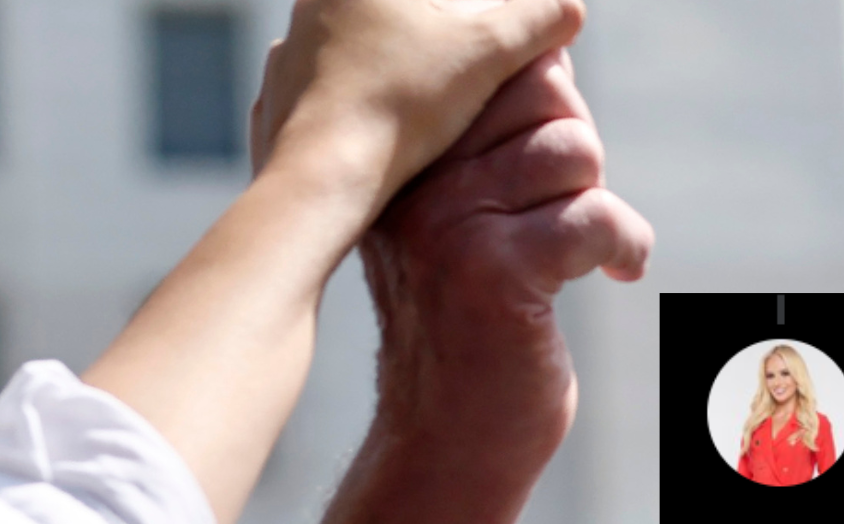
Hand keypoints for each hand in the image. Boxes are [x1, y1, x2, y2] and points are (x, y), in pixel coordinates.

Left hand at [252, 0, 586, 223]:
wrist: (320, 184)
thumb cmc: (402, 108)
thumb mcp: (485, 56)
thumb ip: (533, 23)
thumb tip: (573, 8)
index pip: (431, 2)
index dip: (463, 20)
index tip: (474, 45)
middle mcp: (311, 3)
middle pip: (384, 15)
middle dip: (421, 34)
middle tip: (448, 69)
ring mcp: (284, 56)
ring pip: (343, 53)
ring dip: (378, 71)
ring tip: (413, 108)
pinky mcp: (271, 106)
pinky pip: (314, 98)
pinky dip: (345, 112)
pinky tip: (370, 141)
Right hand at [359, 54, 652, 470]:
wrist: (445, 449)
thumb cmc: (464, 337)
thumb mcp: (458, 227)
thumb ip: (488, 144)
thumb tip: (558, 50)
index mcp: (402, 162)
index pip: (498, 68)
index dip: (551, 106)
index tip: (553, 171)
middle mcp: (415, 184)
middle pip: (543, 93)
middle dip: (577, 149)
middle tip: (568, 212)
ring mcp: (451, 227)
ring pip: (572, 148)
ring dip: (600, 198)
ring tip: (583, 249)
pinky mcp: (497, 273)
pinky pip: (597, 214)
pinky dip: (627, 245)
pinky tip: (619, 273)